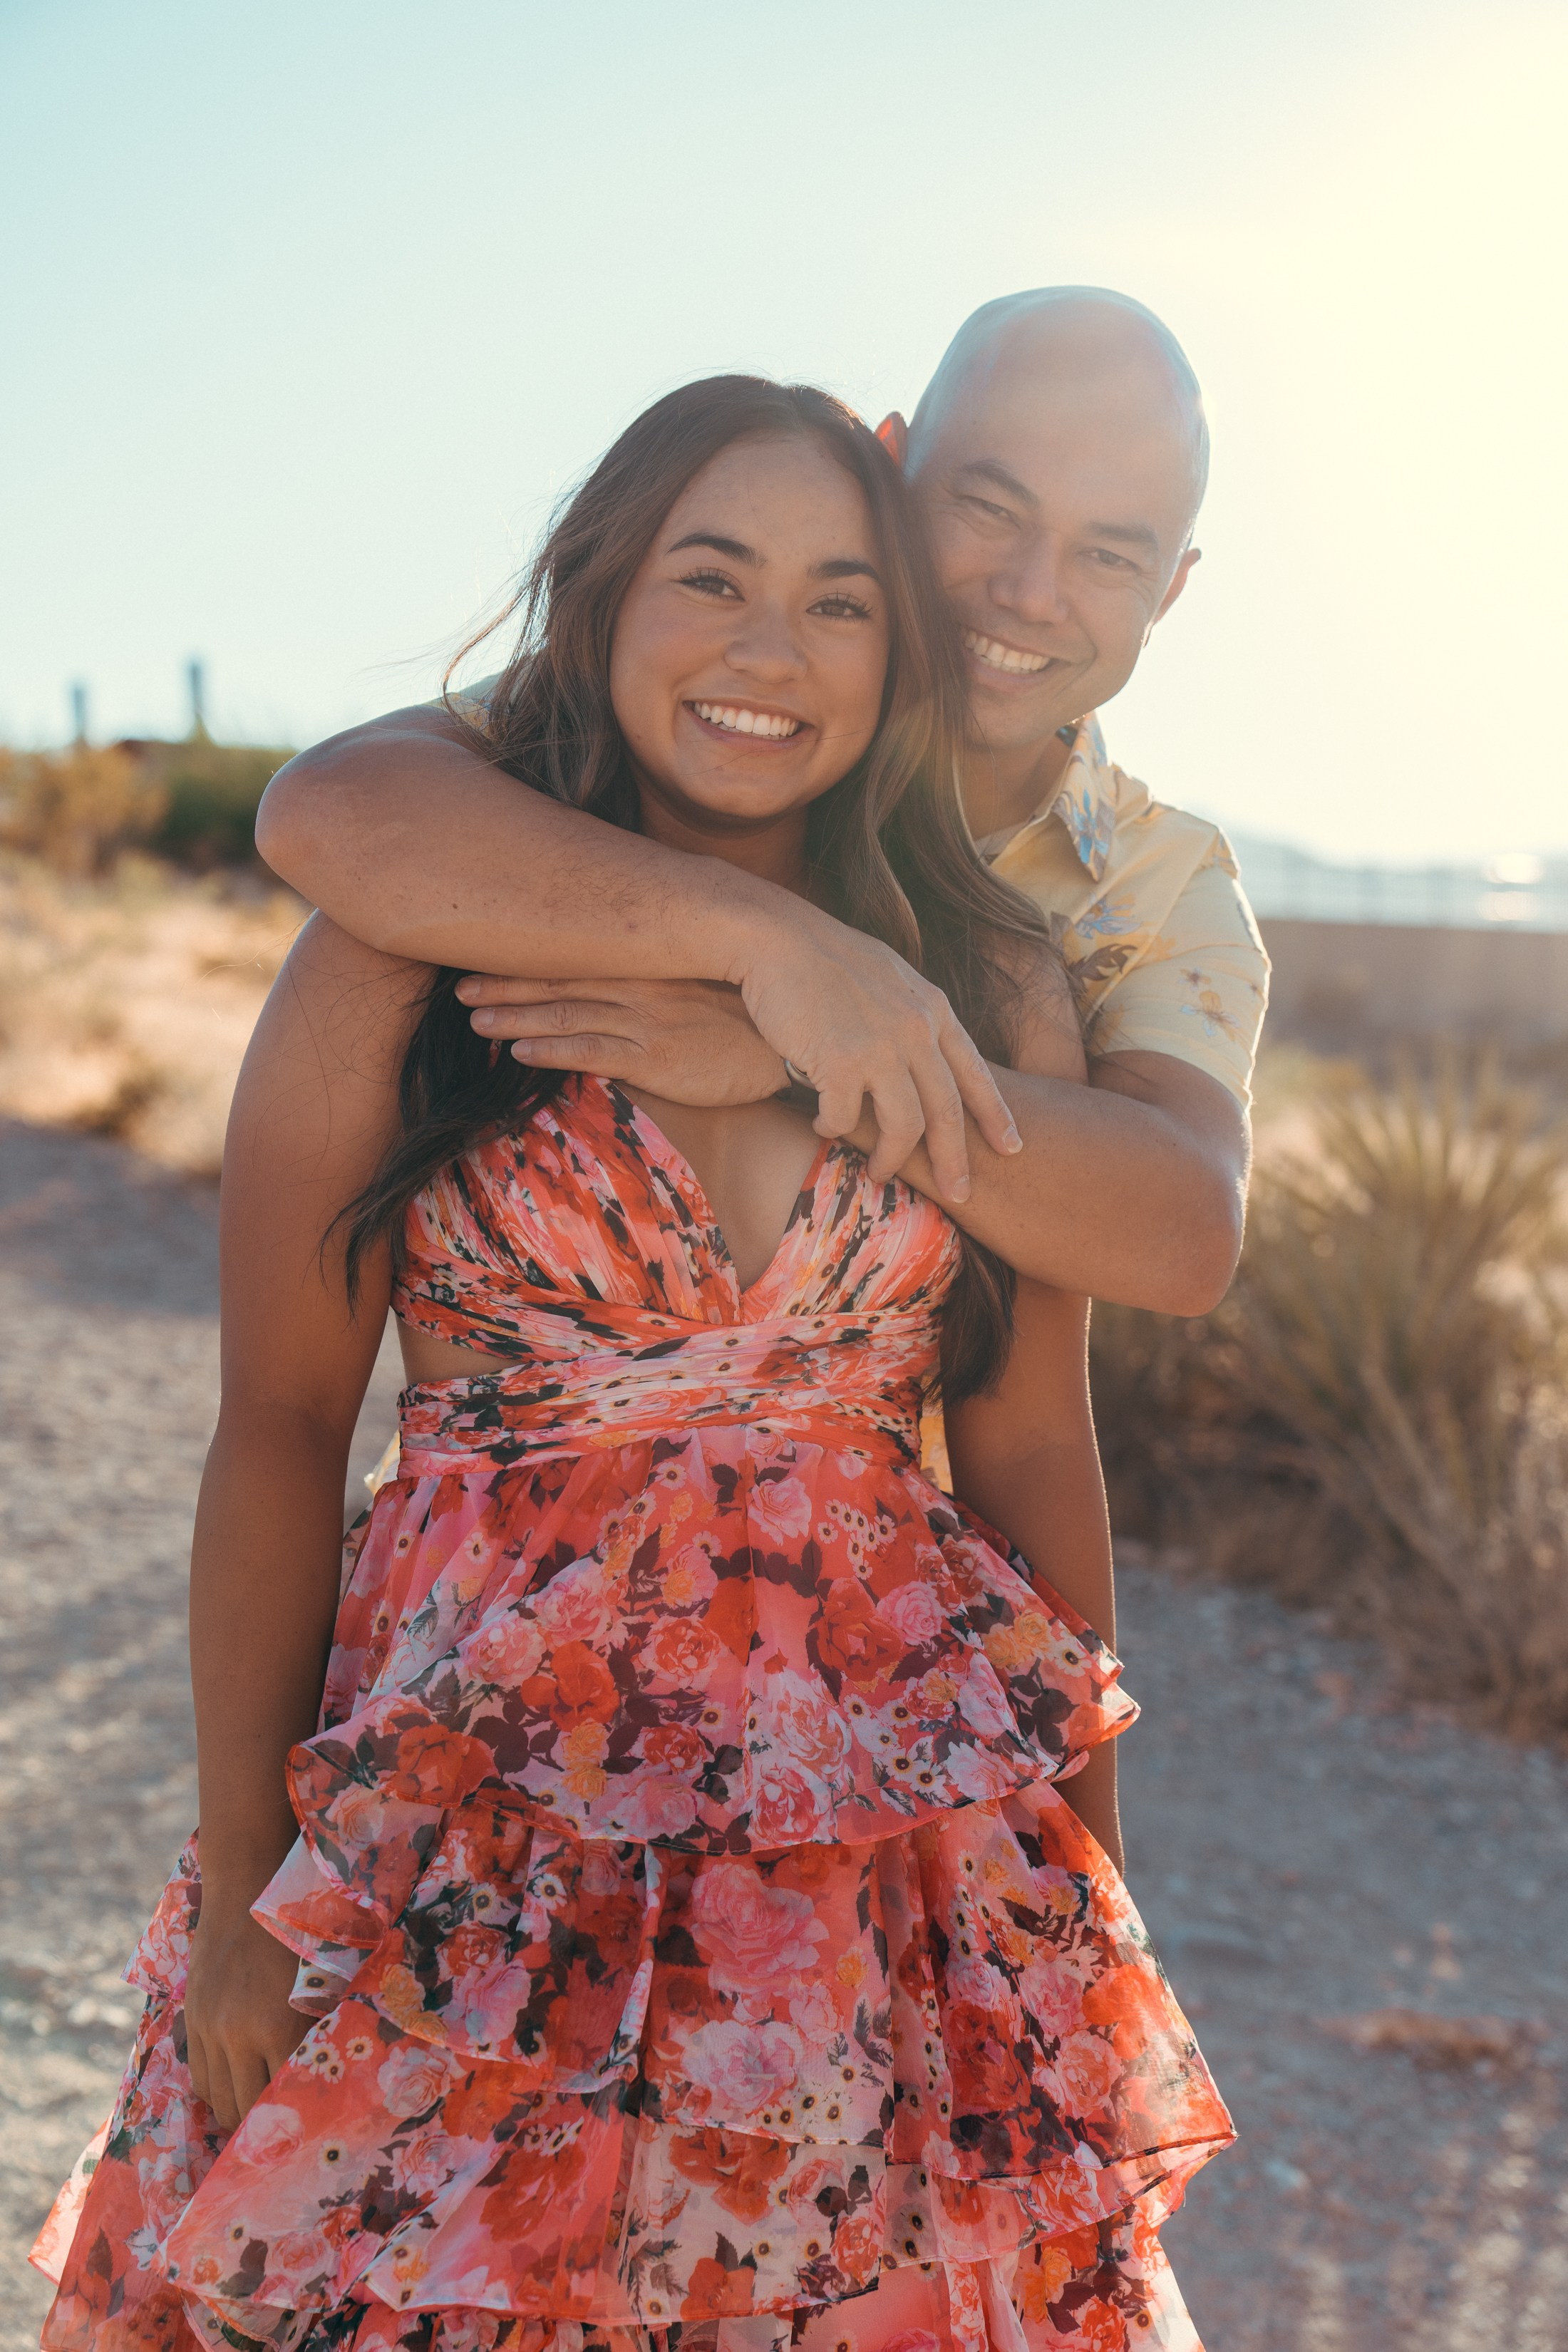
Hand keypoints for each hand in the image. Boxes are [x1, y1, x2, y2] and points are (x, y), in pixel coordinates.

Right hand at [184, 1898, 312, 2130]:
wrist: (247, 1885)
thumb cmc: (300, 1928)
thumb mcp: (325, 1978)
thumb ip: (325, 2026)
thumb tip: (340, 2069)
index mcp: (280, 2026)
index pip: (285, 2097)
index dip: (299, 2119)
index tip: (313, 2132)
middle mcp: (239, 2034)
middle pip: (246, 2110)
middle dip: (265, 2128)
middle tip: (285, 2133)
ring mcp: (211, 2028)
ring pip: (218, 2099)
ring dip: (237, 2112)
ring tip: (258, 2118)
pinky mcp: (194, 2018)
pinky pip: (200, 2076)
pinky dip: (217, 2089)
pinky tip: (235, 2086)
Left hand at [457, 975, 788, 1106]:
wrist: (786, 1049)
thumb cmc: (744, 1019)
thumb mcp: (700, 986)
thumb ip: (658, 980)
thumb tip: (618, 981)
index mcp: (651, 965)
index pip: (579, 956)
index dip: (530, 958)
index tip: (488, 954)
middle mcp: (643, 986)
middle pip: (561, 980)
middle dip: (507, 984)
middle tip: (460, 985)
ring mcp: (647, 1021)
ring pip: (567, 1014)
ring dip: (516, 1017)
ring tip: (475, 1018)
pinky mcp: (656, 1058)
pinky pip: (593, 1052)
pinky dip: (552, 1051)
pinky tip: (518, 1053)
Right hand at [734, 907, 1020, 1198]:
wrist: (776, 937)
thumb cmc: (824, 957)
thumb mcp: (890, 975)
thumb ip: (913, 1013)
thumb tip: (921, 1052)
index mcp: (932, 1009)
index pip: (975, 1072)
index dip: (995, 1115)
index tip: (1011, 1147)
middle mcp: (915, 1030)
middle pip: (947, 1111)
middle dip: (956, 1159)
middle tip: (959, 1193)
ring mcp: (880, 1047)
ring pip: (903, 1126)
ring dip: (891, 1158)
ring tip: (879, 1172)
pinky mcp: (839, 1062)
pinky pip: (844, 1118)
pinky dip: (833, 1130)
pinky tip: (821, 1126)